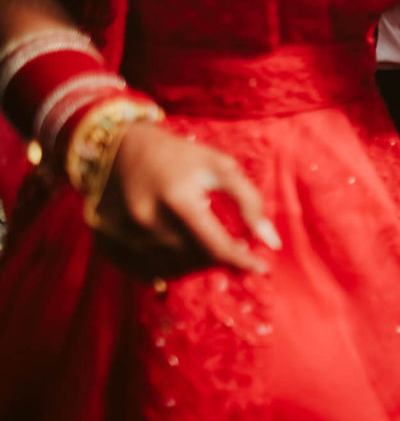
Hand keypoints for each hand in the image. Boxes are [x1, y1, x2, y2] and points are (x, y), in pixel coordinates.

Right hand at [94, 123, 280, 274]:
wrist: (119, 147)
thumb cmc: (179, 157)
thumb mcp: (220, 167)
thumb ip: (249, 202)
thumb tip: (271, 241)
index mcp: (177, 198)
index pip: (217, 246)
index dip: (243, 261)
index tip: (262, 267)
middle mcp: (147, 220)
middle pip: (196, 259)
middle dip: (221, 257)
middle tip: (234, 246)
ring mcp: (123, 235)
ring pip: (174, 270)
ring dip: (197, 264)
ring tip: (206, 243)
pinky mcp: (107, 244)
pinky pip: (147, 273)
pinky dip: (170, 268)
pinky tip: (181, 250)